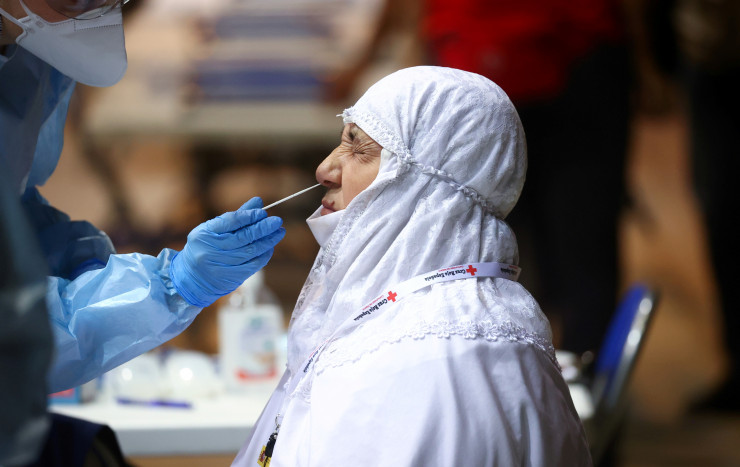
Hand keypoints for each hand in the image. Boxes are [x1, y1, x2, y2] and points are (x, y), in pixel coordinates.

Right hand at [170, 198, 284, 306]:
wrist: (192, 278)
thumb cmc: (206, 247)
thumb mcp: (214, 229)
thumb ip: (237, 216)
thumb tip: (259, 201)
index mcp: (205, 233)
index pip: (231, 221)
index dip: (249, 216)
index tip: (263, 213)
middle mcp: (211, 249)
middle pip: (243, 237)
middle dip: (263, 228)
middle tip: (277, 221)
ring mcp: (220, 265)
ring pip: (250, 251)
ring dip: (268, 241)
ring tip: (279, 232)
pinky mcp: (230, 278)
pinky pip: (252, 265)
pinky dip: (264, 255)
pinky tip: (270, 247)